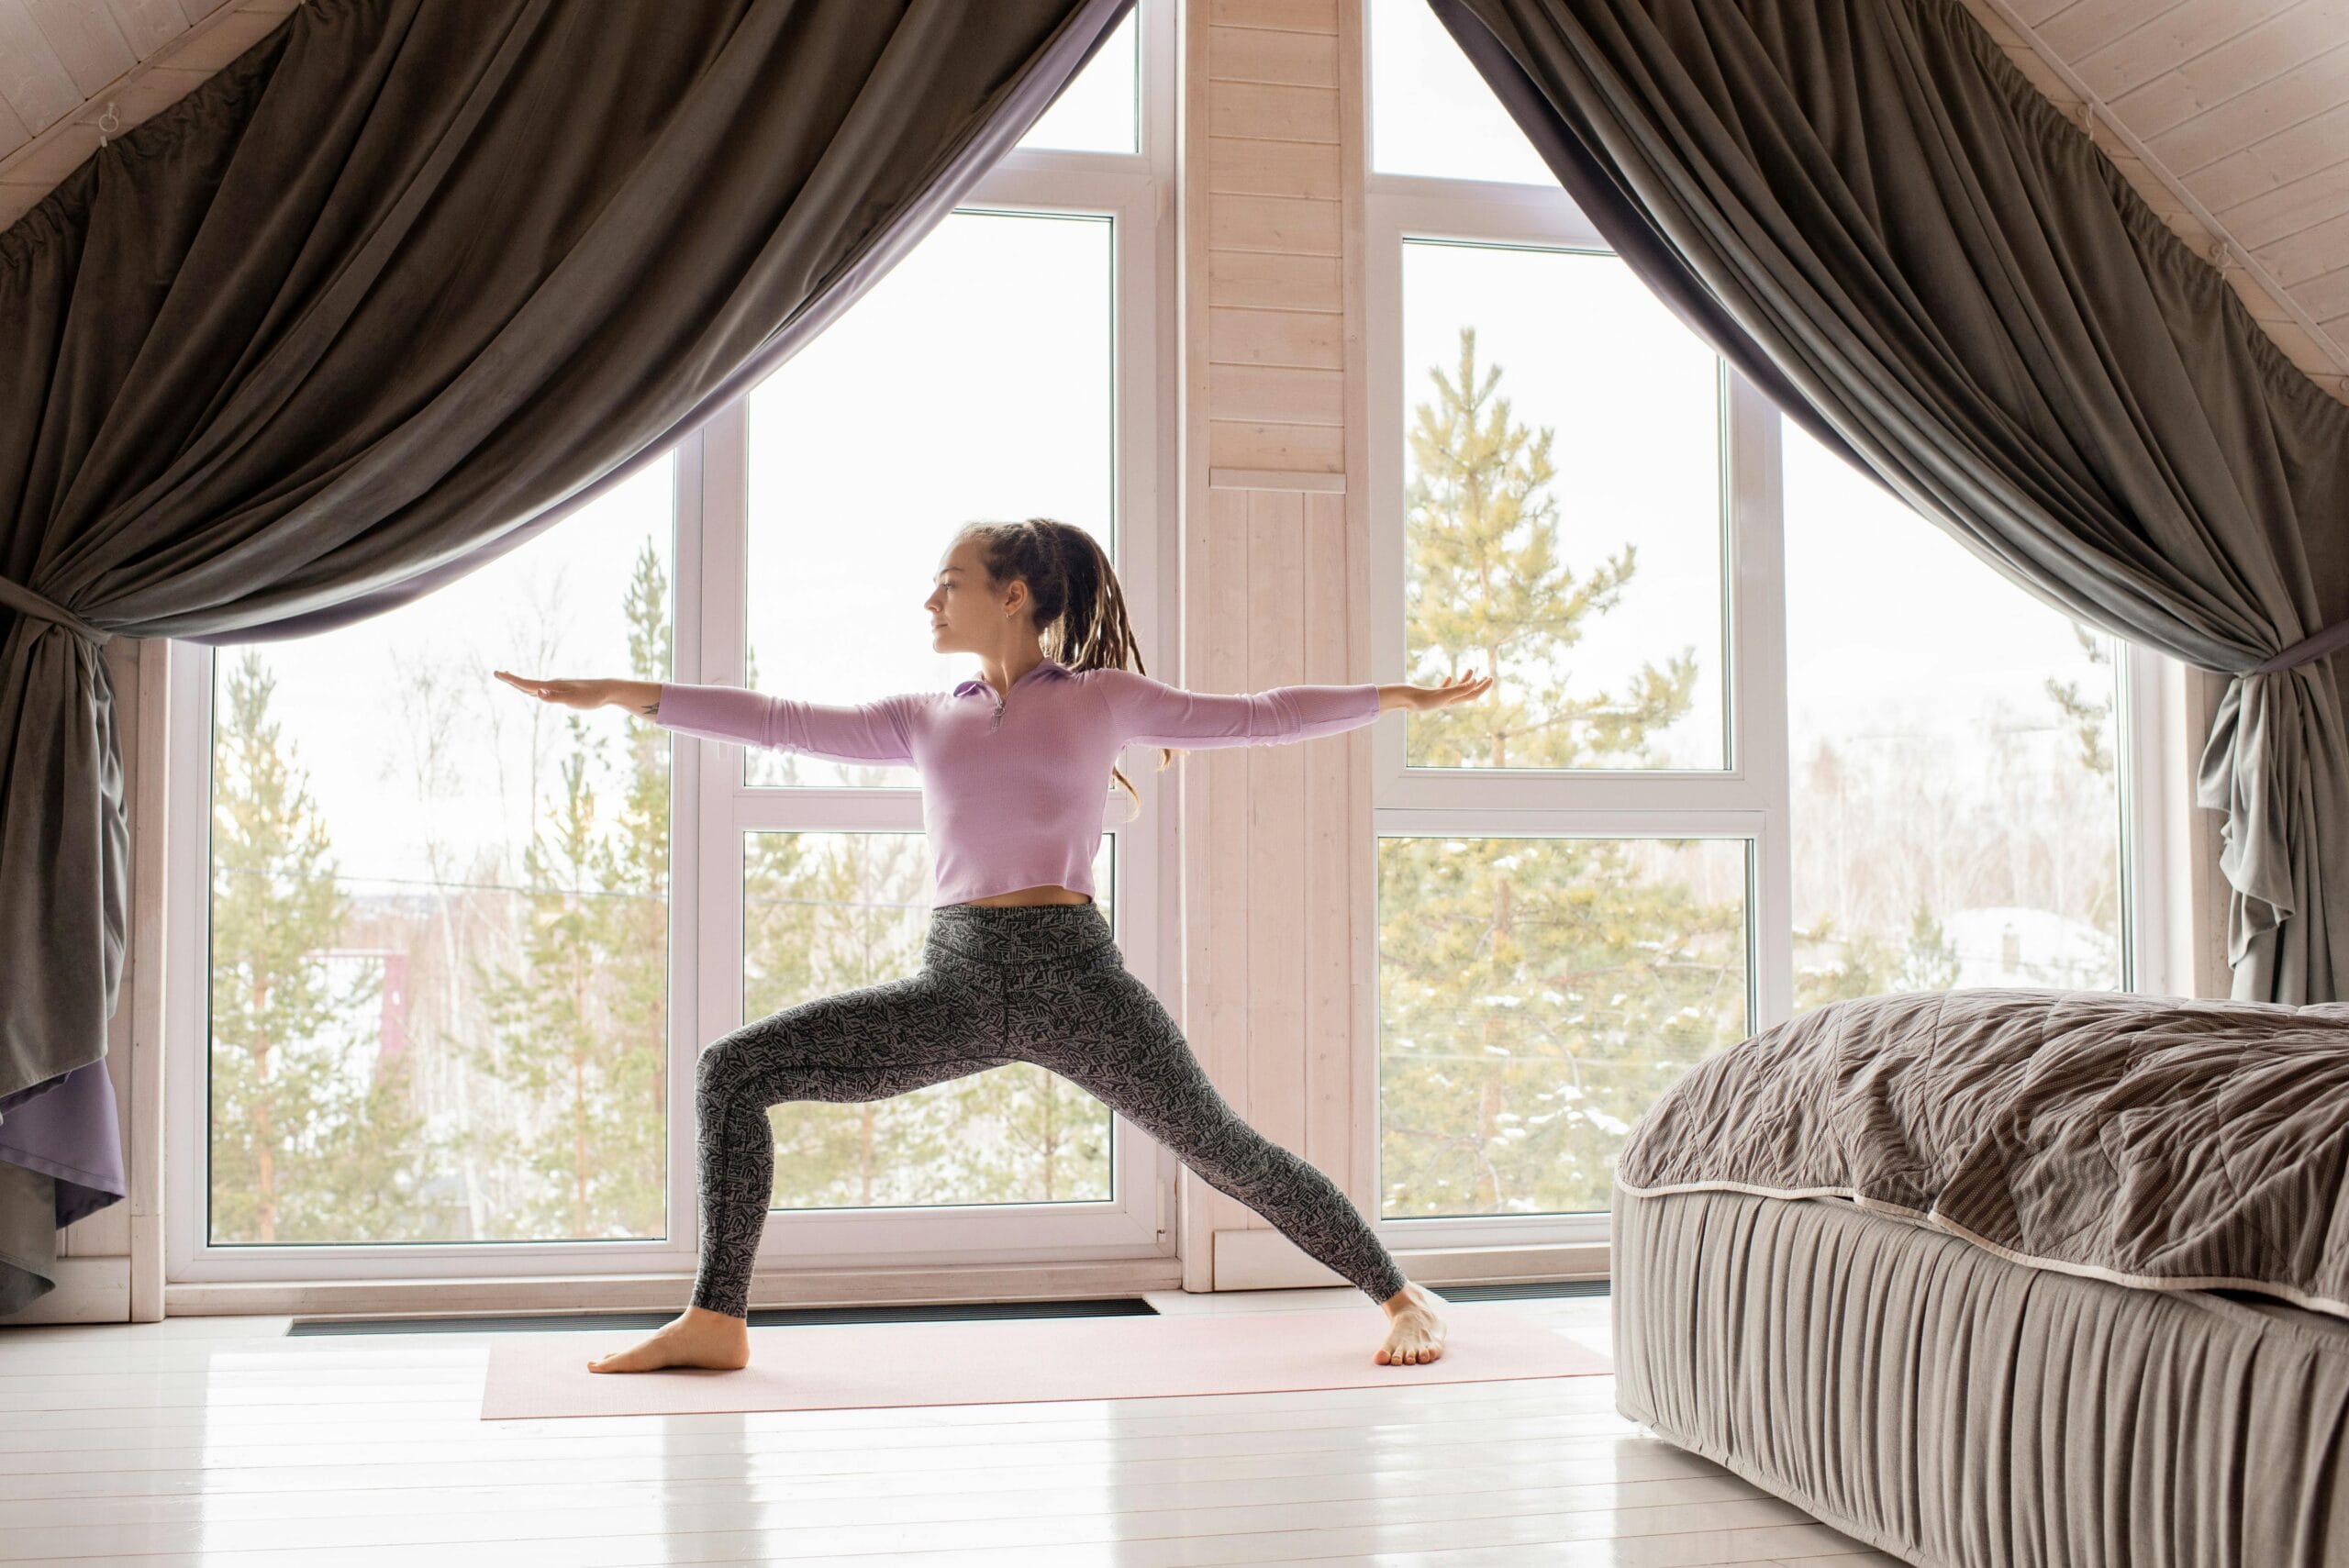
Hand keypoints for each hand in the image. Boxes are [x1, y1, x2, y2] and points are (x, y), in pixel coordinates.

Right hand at [494, 669, 615, 710]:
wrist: (607, 690)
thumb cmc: (592, 696)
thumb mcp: (573, 700)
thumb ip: (554, 697)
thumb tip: (537, 694)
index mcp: (552, 686)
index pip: (527, 684)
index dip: (511, 680)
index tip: (497, 673)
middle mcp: (553, 684)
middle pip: (527, 683)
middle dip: (512, 680)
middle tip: (497, 673)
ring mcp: (558, 687)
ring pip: (535, 686)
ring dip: (521, 684)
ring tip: (511, 680)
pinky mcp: (564, 691)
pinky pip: (544, 690)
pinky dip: (533, 689)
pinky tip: (534, 691)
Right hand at [1390, 668, 1493, 711]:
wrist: (1404, 699)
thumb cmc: (1422, 699)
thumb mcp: (1443, 694)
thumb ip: (1459, 689)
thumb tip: (1475, 682)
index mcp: (1453, 701)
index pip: (1473, 694)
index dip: (1483, 687)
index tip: (1491, 678)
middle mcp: (1448, 700)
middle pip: (1468, 692)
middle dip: (1479, 685)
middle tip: (1488, 676)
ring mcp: (1440, 697)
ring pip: (1457, 689)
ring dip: (1465, 680)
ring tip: (1470, 670)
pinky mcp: (1431, 694)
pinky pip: (1444, 689)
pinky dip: (1449, 682)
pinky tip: (1449, 677)